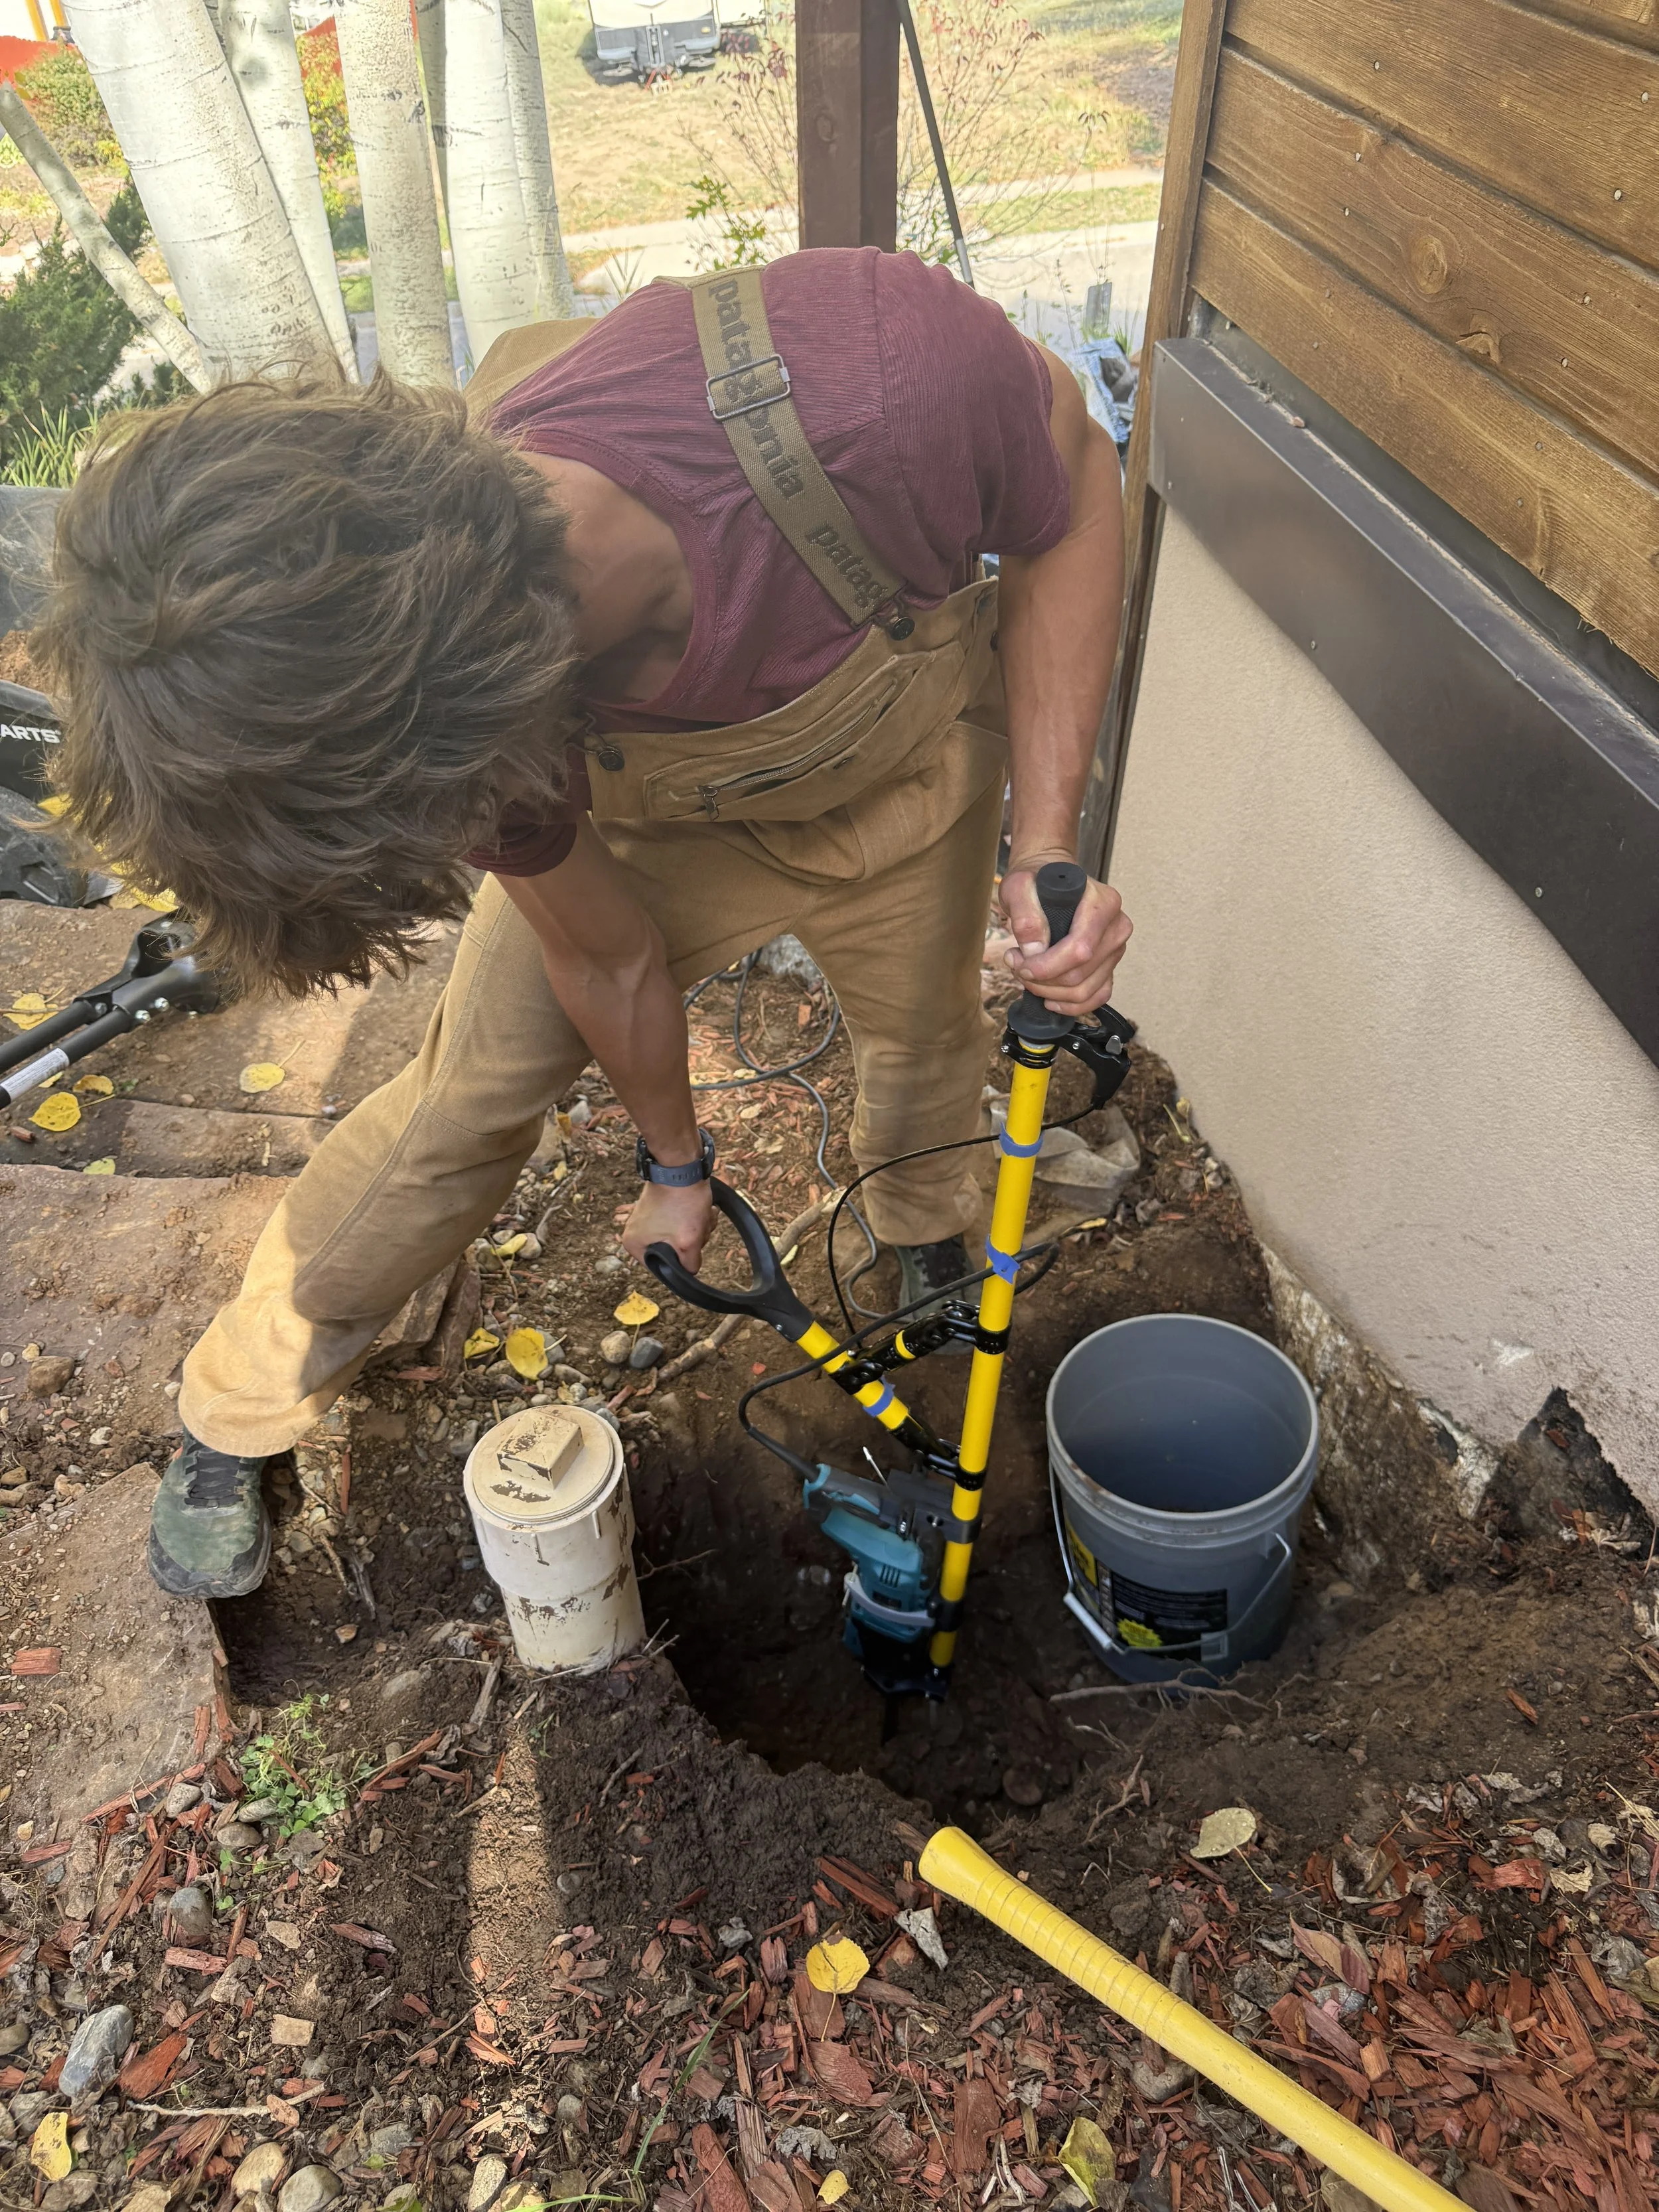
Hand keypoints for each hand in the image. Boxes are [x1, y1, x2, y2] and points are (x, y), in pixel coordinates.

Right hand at [620, 1178, 714, 1270]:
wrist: (682, 1165)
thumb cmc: (681, 1201)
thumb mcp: (689, 1241)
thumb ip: (689, 1265)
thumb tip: (689, 1270)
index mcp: (634, 1246)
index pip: (663, 1268)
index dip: (681, 1259)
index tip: (688, 1243)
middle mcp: (636, 1233)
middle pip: (673, 1251)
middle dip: (692, 1239)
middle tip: (696, 1225)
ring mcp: (649, 1220)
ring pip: (680, 1236)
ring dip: (697, 1227)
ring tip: (701, 1213)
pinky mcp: (660, 1209)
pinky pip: (680, 1222)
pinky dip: (693, 1217)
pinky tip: (702, 1208)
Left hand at [999, 854, 1131, 1016]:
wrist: (1050, 881)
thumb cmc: (1037, 882)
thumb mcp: (1020, 886)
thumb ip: (1025, 913)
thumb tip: (1035, 950)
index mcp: (1103, 903)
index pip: (1080, 949)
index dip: (1047, 967)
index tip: (1021, 965)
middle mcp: (1117, 927)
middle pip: (1080, 974)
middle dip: (1042, 980)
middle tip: (1017, 966)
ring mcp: (1115, 949)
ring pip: (1085, 990)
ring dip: (1050, 992)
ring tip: (1027, 973)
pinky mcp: (1110, 965)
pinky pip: (1097, 997)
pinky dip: (1070, 1005)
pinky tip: (1049, 998)